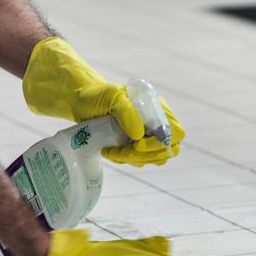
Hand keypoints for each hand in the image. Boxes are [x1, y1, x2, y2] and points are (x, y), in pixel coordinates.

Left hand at [22, 37, 185, 164]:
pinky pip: (140, 160)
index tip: (137, 145)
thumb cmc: (96, 95)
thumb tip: (139, 134)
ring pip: (154, 158)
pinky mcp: (135, 144)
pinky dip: (126, 159)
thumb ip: (126, 112)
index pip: (176, 132)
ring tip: (111, 151)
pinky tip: (110, 151)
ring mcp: (146, 134)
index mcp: (156, 107)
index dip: (161, 143)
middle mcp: (155, 121)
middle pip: (168, 150)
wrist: (79, 102)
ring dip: (133, 159)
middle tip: (122, 152)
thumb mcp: (111, 97)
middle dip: (145, 155)